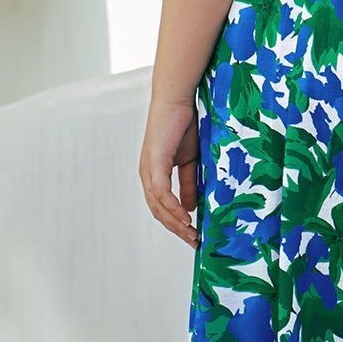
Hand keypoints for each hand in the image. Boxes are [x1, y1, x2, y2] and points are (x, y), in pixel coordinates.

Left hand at [139, 98, 199, 247]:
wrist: (178, 99)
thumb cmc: (184, 125)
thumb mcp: (190, 161)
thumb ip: (189, 184)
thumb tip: (190, 208)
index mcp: (154, 174)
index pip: (162, 207)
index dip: (176, 223)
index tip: (193, 235)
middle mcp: (147, 175)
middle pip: (158, 212)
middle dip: (177, 229)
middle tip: (195, 242)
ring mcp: (148, 170)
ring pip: (159, 206)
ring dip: (176, 223)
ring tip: (192, 234)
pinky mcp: (154, 163)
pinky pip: (162, 192)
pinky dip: (173, 207)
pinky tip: (186, 217)